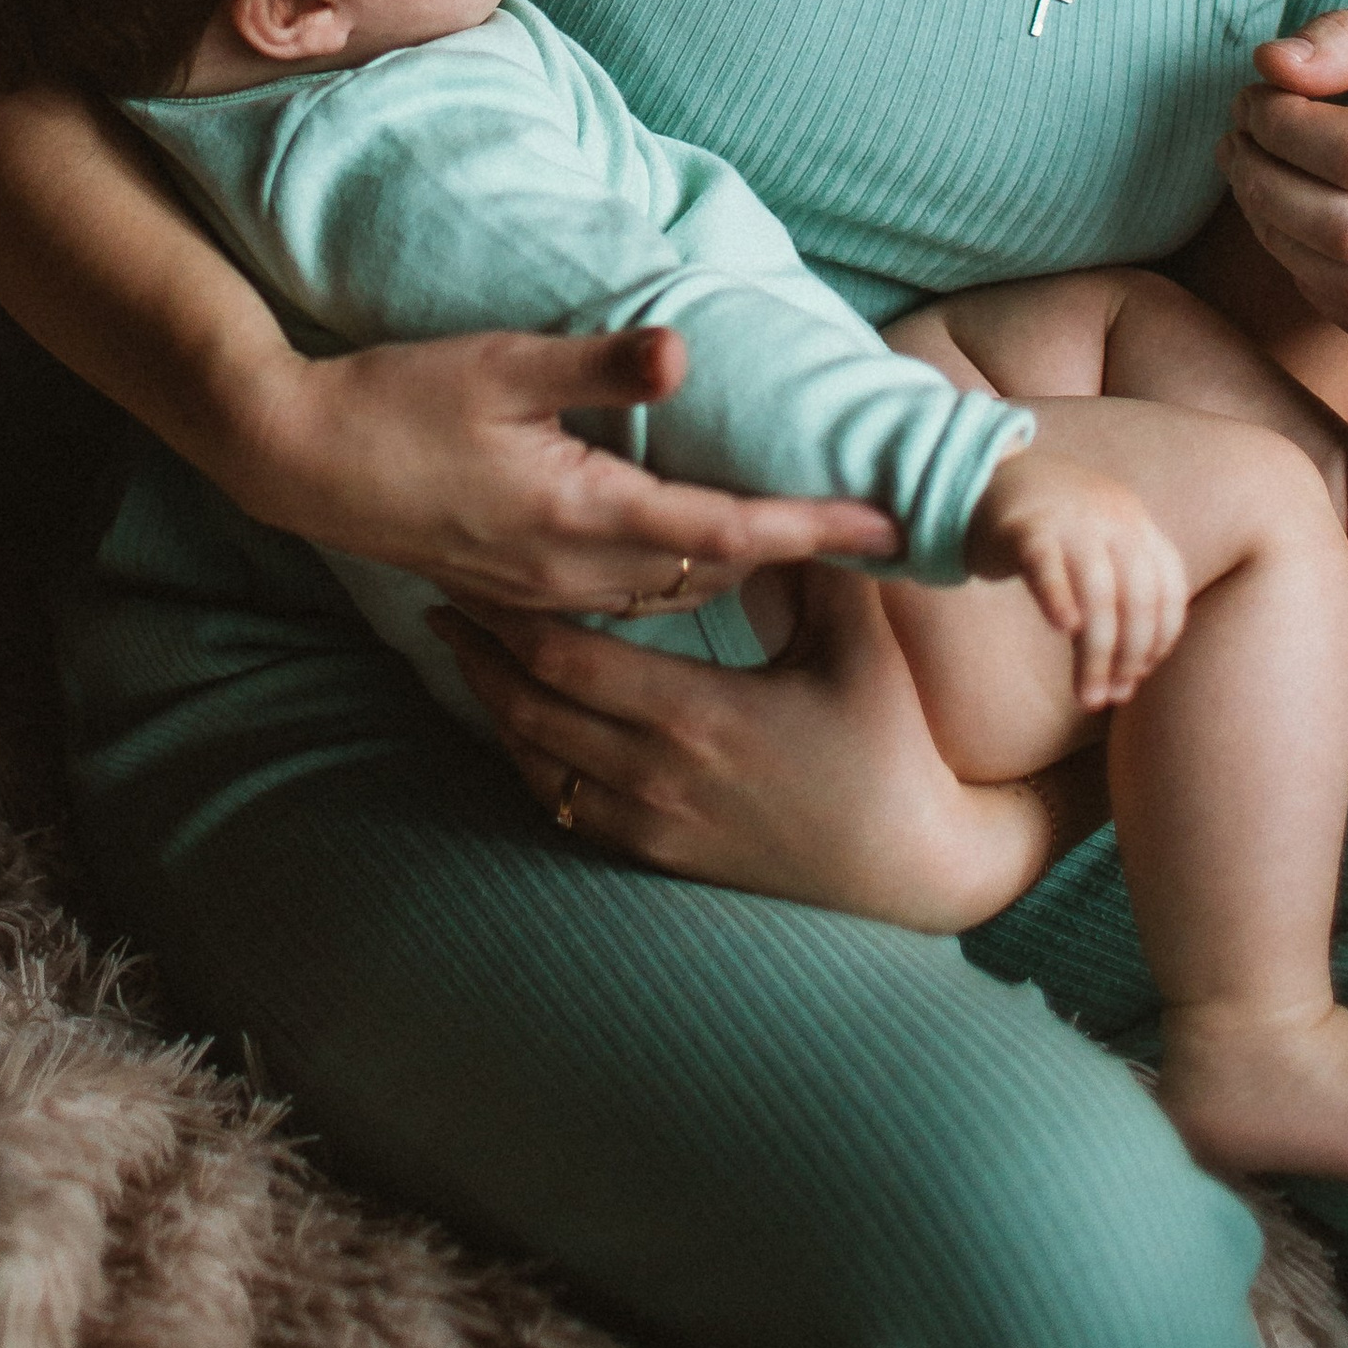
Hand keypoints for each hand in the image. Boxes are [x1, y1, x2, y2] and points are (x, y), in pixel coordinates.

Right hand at [247, 323, 900, 611]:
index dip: (814, 529)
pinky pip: (619, 600)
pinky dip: (671, 579)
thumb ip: (597, 364)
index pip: (729, 530)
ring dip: (732, 572)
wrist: (296, 459)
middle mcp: (572, 570)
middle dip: (792, 558)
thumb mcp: (500, 363)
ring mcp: (540, 590)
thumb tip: (685, 351)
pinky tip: (682, 553)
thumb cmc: (398, 399)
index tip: (888, 528)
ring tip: (795, 546)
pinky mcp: (512, 589)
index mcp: (582, 514)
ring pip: (668, 596)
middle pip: (713, 574)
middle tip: (864, 534)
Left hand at [428, 563, 1000, 925]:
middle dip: (478, 647)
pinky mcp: (653, 853)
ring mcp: (648, 822)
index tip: (475, 566)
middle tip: (443, 595)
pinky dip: (522, 756)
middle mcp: (654, 772)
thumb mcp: (859, 646)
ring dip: (489, 700)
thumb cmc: (886, 744)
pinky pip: (558, 805)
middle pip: (529, 703)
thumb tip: (799, 481)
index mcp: (695, 712)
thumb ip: (817, 564)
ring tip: (461, 646)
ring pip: (532, 758)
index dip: (507, 611)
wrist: (904, 866)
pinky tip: (512, 718)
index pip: (566, 655)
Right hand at [963, 446, 1187, 707]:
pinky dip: (1058, 597)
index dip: (1161, 638)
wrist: (989, 476)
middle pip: (1138, 597)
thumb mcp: (1098, 544)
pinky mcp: (1024, 527)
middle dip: (1130, 656)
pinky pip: (1046, 566)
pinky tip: (1063, 628)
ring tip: (1088, 696)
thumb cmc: (1050, 529)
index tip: (1139, 674)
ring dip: (1098, 654)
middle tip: (1112, 696)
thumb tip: (1130, 679)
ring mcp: (1070, 519)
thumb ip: (1121, 591)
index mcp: (1136, 524)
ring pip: (1098, 593)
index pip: (1169, 589)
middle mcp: (1112, 518)